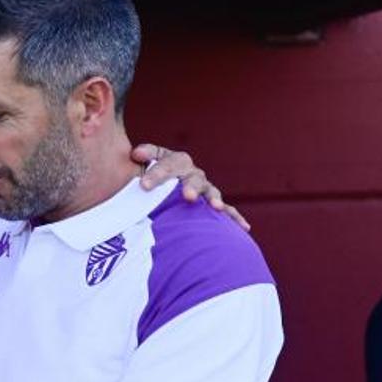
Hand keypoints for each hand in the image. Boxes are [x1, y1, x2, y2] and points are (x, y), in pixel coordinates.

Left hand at [132, 143, 249, 230]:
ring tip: (215, 207)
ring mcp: (205, 190)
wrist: (162, 189)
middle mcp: (194, 175)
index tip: (143, 185)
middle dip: (191, 187)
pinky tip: (244, 228)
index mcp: (176, 162)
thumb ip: (144, 155)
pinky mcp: (213, 206)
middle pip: (194, 178)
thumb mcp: (145, 165)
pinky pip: (228, 212)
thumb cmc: (151, 178)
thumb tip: (136, 154)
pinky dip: (235, 218)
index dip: (157, 173)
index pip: (168, 163)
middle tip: (187, 196)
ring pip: (212, 193)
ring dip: (213, 200)